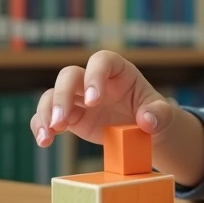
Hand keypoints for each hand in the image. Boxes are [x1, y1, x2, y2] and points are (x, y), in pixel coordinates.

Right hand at [30, 50, 176, 147]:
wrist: (145, 130)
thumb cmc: (153, 113)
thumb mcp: (161, 113)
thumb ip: (158, 114)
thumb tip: (147, 120)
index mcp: (118, 71)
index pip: (101, 61)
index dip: (94, 76)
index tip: (94, 101)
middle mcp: (94, 80)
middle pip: (70, 75)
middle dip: (63, 96)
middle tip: (63, 121)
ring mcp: (79, 98)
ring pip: (54, 94)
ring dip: (47, 112)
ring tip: (49, 134)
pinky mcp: (71, 116)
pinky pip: (48, 115)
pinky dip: (42, 126)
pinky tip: (45, 141)